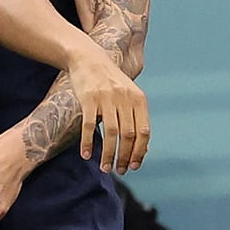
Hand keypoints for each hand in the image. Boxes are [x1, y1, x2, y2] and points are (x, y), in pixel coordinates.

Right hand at [66, 52, 149, 173]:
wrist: (88, 59)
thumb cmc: (109, 81)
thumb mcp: (128, 95)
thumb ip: (136, 118)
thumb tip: (143, 149)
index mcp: (138, 99)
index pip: (144, 132)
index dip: (140, 152)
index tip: (133, 166)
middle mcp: (125, 98)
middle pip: (128, 135)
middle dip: (124, 156)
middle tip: (118, 170)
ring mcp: (107, 98)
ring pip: (111, 133)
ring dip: (108, 154)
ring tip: (105, 167)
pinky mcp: (89, 98)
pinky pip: (90, 125)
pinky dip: (88, 142)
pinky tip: (86, 154)